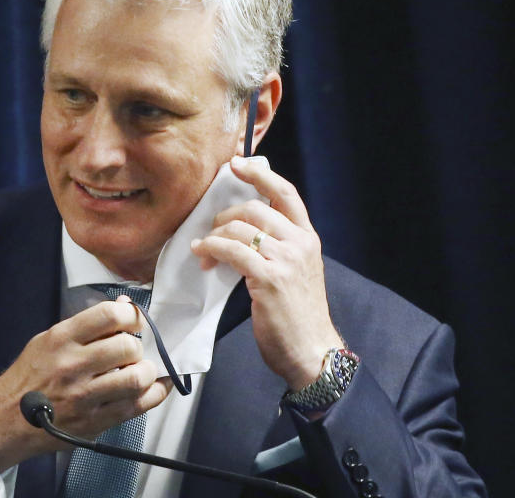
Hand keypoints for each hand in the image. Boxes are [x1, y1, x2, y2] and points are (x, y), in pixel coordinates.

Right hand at [0, 296, 170, 469]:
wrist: (7, 418)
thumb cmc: (32, 375)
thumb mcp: (49, 340)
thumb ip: (87, 325)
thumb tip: (126, 306)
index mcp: (61, 339)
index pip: (108, 315)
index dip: (131, 315)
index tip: (134, 321)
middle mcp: (72, 366)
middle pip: (127, 347)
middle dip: (138, 345)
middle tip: (133, 350)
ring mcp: (84, 396)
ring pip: (136, 378)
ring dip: (147, 371)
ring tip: (141, 369)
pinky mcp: (94, 422)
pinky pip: (136, 406)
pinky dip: (154, 394)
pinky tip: (153, 386)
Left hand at [190, 156, 342, 390]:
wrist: (311, 351)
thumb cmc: (297, 315)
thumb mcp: (296, 271)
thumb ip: (278, 246)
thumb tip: (242, 228)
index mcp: (308, 238)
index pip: (286, 192)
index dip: (259, 174)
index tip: (236, 164)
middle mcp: (300, 244)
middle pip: (254, 208)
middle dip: (224, 216)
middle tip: (211, 233)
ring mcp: (286, 260)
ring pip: (240, 228)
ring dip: (214, 236)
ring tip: (203, 251)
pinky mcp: (269, 279)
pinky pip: (232, 251)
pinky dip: (212, 249)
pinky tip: (202, 256)